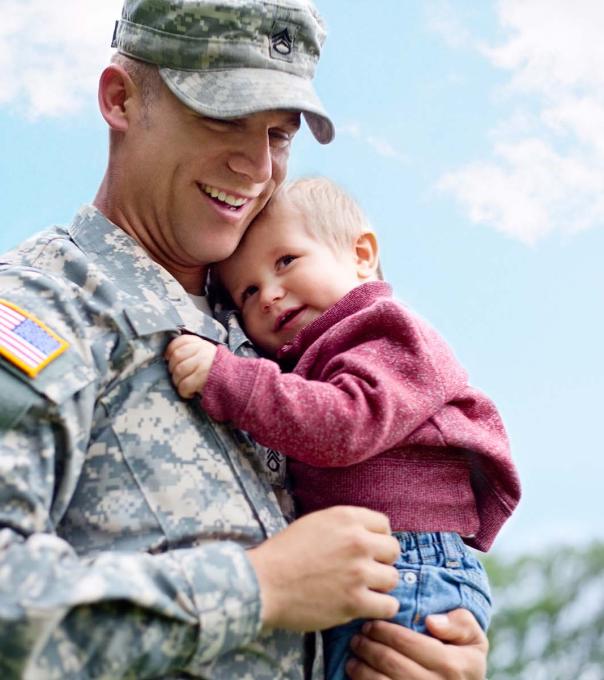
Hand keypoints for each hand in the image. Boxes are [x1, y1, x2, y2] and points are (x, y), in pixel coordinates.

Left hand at [165, 334, 216, 397]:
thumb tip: (170, 355)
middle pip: (176, 357)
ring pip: (178, 371)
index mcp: (203, 344)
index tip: (168, 358)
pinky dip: (184, 391)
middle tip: (179, 376)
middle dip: (173, 368)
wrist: (237, 383)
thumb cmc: (218, 371)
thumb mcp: (207, 355)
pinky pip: (184, 385)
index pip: (181, 341)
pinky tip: (190, 393)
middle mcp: (203, 351)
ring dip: (177, 381)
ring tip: (184, 385)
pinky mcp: (202, 377)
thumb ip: (193, 351)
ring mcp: (203, 363)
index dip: (170, 350)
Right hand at [247, 506, 399, 631]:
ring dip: (380, 585)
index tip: (367, 549)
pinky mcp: (355, 602)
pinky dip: (380, 607)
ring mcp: (358, 572)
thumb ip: (345, 526)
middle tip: (365, 570)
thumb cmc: (284, 553)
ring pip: (392, 578)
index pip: (384, 525)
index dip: (377, 538)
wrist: (264, 583)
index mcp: (346, 518)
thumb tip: (367, 535)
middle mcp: (357, 541)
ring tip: (362, 589)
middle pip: (393, 551)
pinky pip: (389, 605)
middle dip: (381, 560)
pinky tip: (366, 606)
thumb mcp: (316, 523)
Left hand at [346, 609, 487, 678]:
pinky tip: (358, 676)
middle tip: (357, 637)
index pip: (408, 642)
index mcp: (453, 665)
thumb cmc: (465, 658)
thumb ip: (460, 623)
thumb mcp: (473, 638)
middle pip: (391, 663)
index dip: (384, 630)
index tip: (371, 624)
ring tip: (354, 655)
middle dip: (368, 646)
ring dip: (362, 668)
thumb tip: (431, 622)